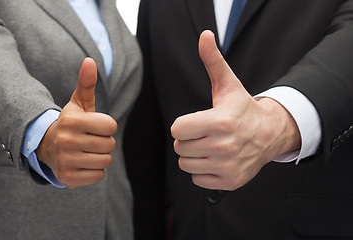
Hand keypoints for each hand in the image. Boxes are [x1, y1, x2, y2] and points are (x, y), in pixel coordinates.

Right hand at [36, 58, 116, 187]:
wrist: (48, 147)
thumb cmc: (72, 124)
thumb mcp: (79, 103)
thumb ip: (86, 83)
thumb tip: (90, 61)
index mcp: (71, 121)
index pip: (111, 126)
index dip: (107, 126)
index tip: (95, 126)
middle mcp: (66, 141)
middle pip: (109, 145)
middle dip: (104, 142)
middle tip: (89, 140)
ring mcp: (65, 161)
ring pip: (106, 161)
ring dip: (100, 156)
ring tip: (86, 151)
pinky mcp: (67, 179)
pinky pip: (98, 176)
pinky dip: (94, 171)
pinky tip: (82, 163)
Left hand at [171, 30, 300, 190]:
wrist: (269, 134)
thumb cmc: (243, 109)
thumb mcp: (227, 84)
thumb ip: (212, 60)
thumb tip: (205, 35)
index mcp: (220, 122)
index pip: (177, 129)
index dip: (183, 124)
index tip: (196, 121)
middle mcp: (224, 146)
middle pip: (180, 147)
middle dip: (188, 139)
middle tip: (204, 133)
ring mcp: (228, 165)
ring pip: (186, 164)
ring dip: (193, 155)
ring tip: (209, 145)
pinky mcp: (230, 181)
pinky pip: (197, 179)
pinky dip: (202, 170)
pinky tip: (216, 158)